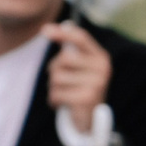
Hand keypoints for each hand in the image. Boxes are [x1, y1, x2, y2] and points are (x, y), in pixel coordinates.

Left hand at [44, 21, 112, 135]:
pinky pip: (56, 93)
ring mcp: (96, 84)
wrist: (91, 119)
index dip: (62, 33)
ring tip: (65, 94)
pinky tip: (64, 104)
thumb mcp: (80, 67)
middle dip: (55, 71)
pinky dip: (54, 100)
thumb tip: (59, 26)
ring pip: (57, 78)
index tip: (44, 30)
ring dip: (54, 88)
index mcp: (100, 57)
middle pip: (63, 60)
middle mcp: (102, 68)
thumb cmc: (81, 88)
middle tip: (62, 82)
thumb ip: (71, 48)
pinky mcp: (86, 98)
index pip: (80, 38)